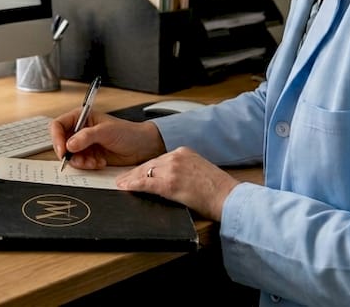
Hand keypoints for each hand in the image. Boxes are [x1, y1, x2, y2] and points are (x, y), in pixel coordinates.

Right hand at [48, 109, 165, 168]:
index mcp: (81, 117)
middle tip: (80, 159)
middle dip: (69, 153)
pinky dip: (88, 165)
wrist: (142, 147)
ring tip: (94, 161)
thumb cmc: (127, 132)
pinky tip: (100, 162)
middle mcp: (80, 130)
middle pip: (61, 142)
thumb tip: (69, 144)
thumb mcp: (106, 131)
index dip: (57, 138)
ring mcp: (85, 144)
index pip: (58, 125)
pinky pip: (80, 164)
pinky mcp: (90, 156)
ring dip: (81, 161)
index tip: (63, 150)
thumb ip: (86, 136)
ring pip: (71, 156)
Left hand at [115, 147, 241, 220]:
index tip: (137, 172)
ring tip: (121, 184)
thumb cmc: (219, 190)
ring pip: (145, 172)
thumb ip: (184, 171)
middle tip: (123, 179)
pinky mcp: (170, 184)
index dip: (145, 167)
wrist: (228, 197)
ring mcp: (173, 169)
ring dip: (131, 179)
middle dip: (135, 173)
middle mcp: (177, 157)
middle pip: (149, 164)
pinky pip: (146, 183)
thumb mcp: (200, 171)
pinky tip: (126, 188)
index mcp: (184, 152)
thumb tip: (171, 180)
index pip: (158, 159)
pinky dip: (134, 185)